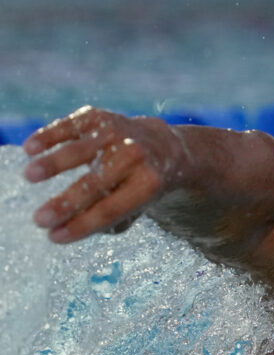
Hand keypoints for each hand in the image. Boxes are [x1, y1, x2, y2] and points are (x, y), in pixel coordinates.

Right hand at [23, 106, 182, 243]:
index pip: (111, 209)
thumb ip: (108, 219)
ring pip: (81, 151)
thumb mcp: (136, 206)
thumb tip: (66, 231)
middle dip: (66, 203)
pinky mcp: (99, 117)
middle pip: (95, 184)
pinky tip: (30, 148)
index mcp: (147, 185)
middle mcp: (135, 157)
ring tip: (30, 175)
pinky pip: (71, 126)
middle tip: (39, 219)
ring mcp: (117, 134)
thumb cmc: (140, 185)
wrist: (162, 146)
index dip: (82, 224)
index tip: (54, 237)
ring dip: (54, 163)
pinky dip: (49, 136)